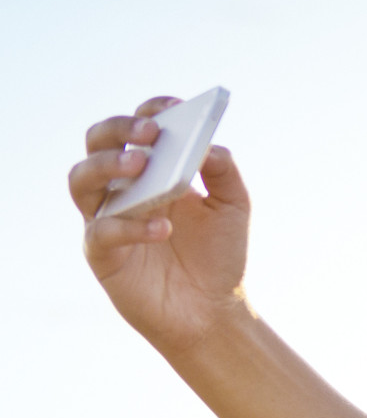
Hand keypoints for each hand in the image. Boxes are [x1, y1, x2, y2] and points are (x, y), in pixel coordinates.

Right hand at [69, 95, 251, 353]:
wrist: (213, 310)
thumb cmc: (219, 255)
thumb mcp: (233, 206)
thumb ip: (223, 171)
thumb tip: (208, 143)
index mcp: (152, 169)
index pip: (138, 127)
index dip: (150, 111)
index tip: (173, 107)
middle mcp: (122, 187)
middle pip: (98, 142)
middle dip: (120, 130)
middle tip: (151, 134)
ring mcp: (106, 217)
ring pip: (81, 179)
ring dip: (107, 166)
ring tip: (142, 166)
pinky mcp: (101, 254)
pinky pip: (101, 231)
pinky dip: (130, 225)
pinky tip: (163, 228)